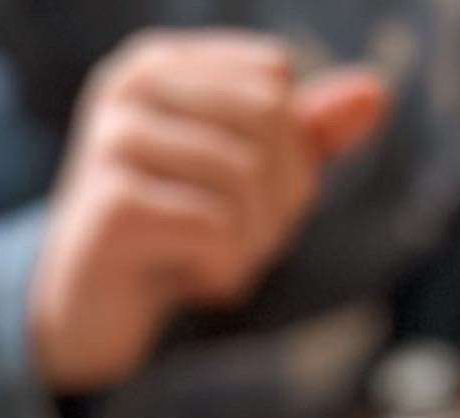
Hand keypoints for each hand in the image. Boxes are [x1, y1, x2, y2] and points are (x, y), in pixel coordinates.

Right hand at [30, 32, 390, 391]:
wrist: (81, 312)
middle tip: (250, 246)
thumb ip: (304, 135)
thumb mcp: (238, 180)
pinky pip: (216, 226)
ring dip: (254, 241)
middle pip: (267, 120)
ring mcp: (114, 142)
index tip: (254, 203)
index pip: (273, 81)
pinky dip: (222, 269)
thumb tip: (378, 93)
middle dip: (278, 198)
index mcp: (158, 63)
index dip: (290, 150)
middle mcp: (130, 87)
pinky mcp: (114, 205)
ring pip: (246, 175)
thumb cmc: (164, 237)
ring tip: (221, 267)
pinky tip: (193, 284)